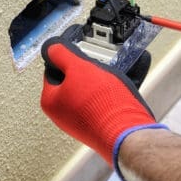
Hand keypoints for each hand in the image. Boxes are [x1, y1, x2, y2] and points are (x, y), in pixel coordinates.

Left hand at [40, 37, 167, 168]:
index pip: (53, 69)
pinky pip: (105, 102)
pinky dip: (113, 93)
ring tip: (116, 77)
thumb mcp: (80, 68)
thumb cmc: (103, 106)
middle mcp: (64, 114)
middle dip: (90, 70)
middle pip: (74, 81)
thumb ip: (63, 54)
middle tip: (102, 65)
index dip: (68, 57)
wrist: (128, 133)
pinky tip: (123, 90)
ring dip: (104, 81)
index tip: (81, 50)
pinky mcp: (101, 124)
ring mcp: (83, 121)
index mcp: (51, 101)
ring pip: (91, 91)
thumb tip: (52, 47)